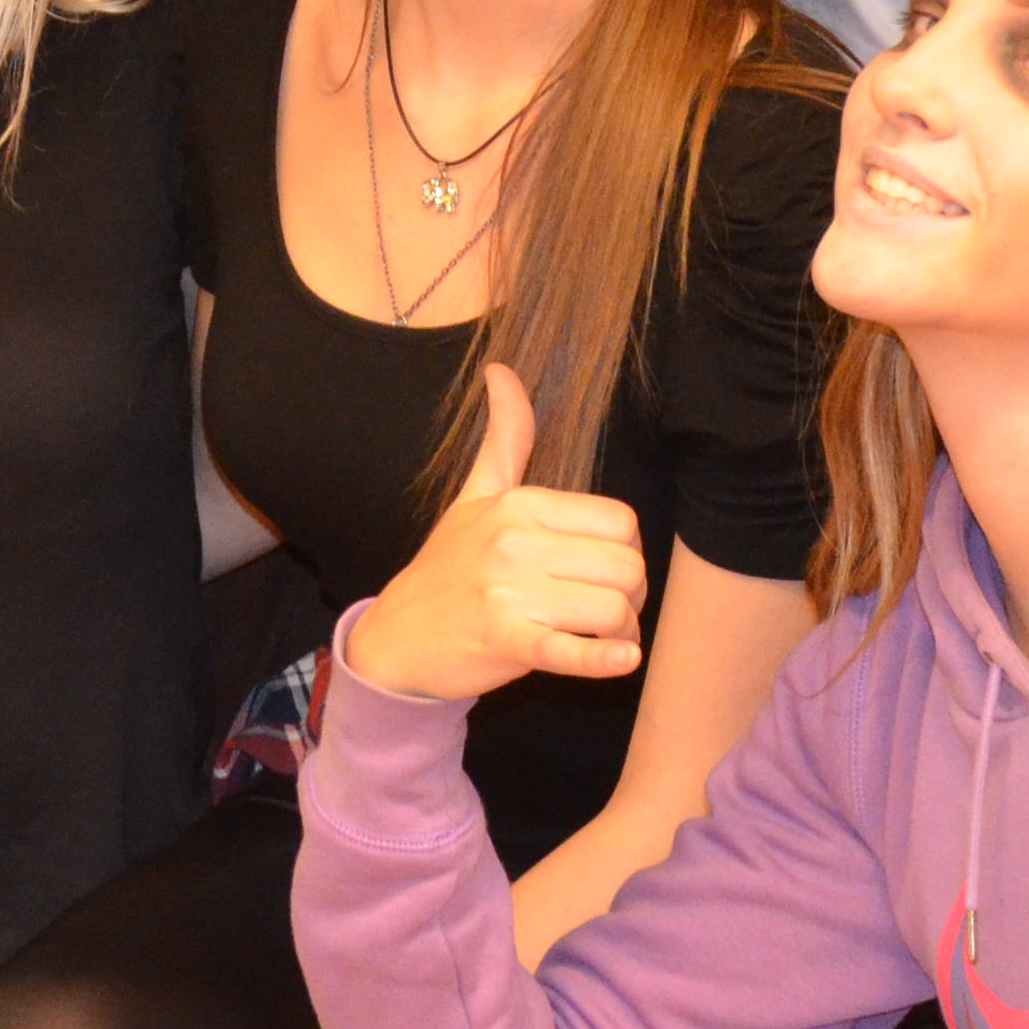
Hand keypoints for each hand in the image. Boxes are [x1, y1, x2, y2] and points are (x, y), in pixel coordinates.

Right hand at [342, 367, 647, 704]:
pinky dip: (602, 659)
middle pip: (625, 565)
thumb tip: (502, 368)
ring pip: (611, 608)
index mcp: (519, 504)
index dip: (627, 549)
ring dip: (622, 632)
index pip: (619, 521)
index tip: (605, 567)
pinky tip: (622, 660)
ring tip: (605, 638)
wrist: (397, 635)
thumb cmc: (448, 564)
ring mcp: (507, 593)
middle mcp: (514, 542)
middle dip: (631, 594)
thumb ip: (505, 437)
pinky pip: (569, 650)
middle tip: (608, 608)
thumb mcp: (475, 495)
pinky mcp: (505, 643)